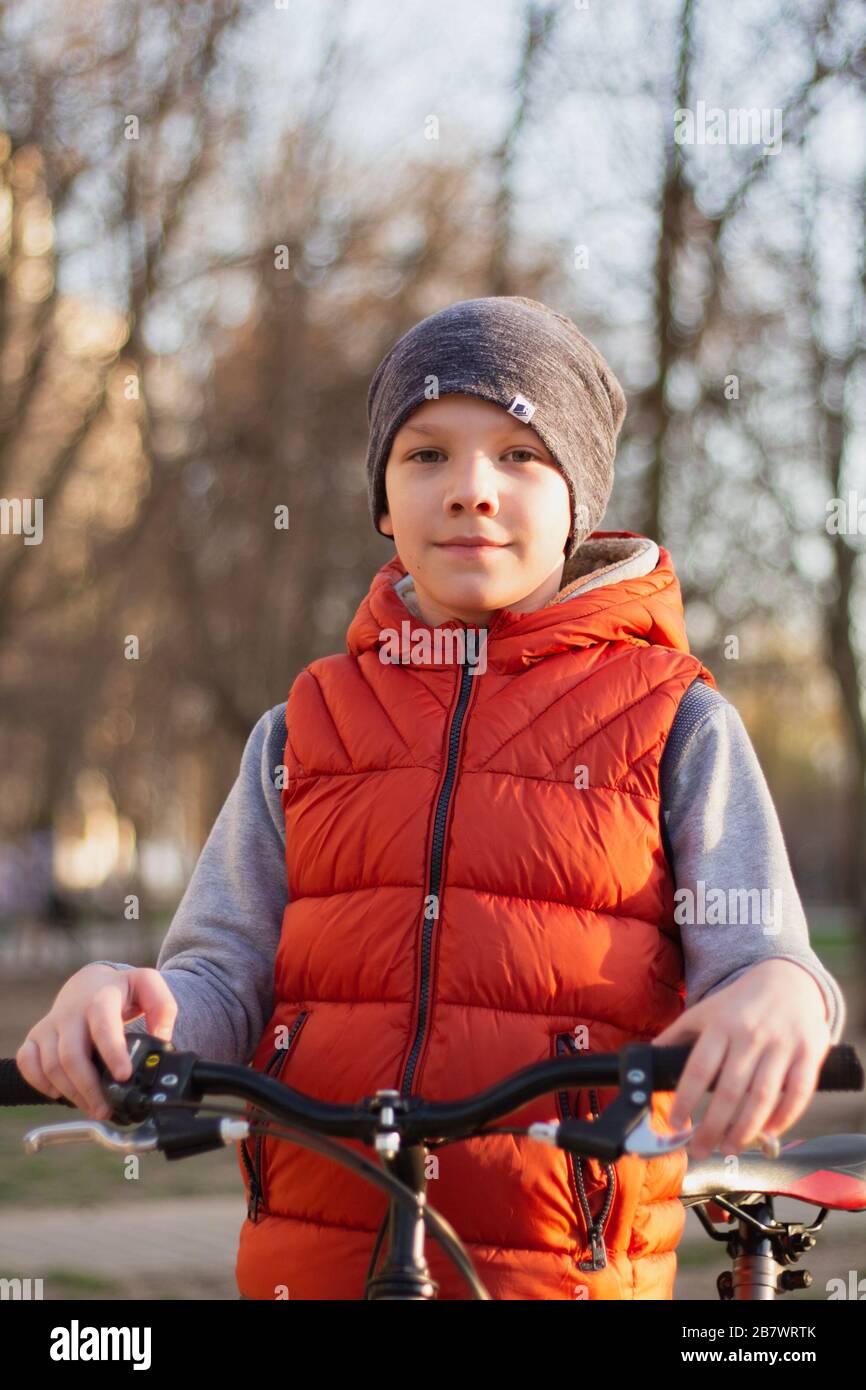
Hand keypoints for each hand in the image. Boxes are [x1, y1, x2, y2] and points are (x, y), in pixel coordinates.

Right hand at [16, 963, 175, 1119]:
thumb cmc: (120, 990)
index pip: (103, 1025)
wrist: (89, 982)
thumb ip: (162, 1008)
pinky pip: (28, 1063)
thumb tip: (161, 1039)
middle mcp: (71, 1011)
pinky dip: (41, 1083)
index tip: (124, 1076)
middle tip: (106, 1109)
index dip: (112, 1052)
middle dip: (89, 1088)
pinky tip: (61, 1093)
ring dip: (72, 1093)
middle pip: (71, 1055)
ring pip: (51, 1065)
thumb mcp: (147, 986)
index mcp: (102, 998)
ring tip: (93, 1107)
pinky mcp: (35, 1036)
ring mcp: (50, 1024)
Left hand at [652, 960, 830, 1158]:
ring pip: (762, 1097)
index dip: (685, 1099)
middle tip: (700, 1149)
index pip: (699, 1069)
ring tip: (728, 1148)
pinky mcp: (809, 1054)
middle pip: (729, 1091)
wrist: (788, 979)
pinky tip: (767, 1133)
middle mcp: (750, 1036)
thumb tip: (646, 1059)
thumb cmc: (740, 1004)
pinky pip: (797, 1093)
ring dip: (744, 1130)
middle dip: (712, 1127)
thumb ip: (676, 1036)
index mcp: (721, 1026)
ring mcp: (781, 1046)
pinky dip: (784, 1118)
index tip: (675, 1124)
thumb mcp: (704, 1011)